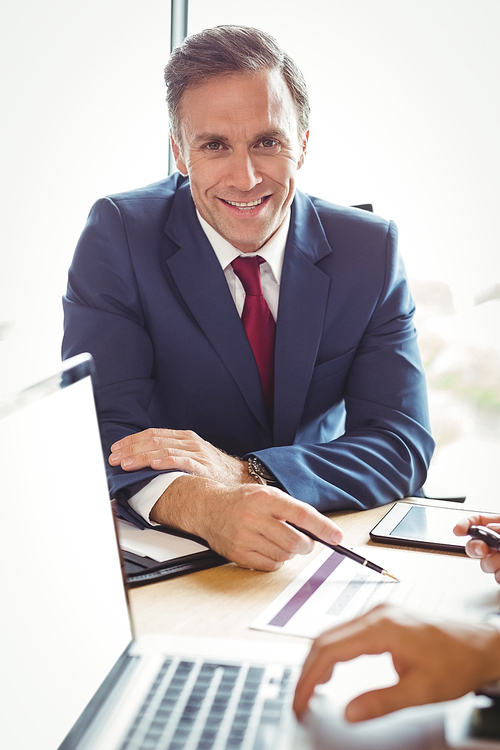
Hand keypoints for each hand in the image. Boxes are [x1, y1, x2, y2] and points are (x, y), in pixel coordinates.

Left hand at [108, 428, 248, 484]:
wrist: (240, 476)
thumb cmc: (212, 468)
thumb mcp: (192, 454)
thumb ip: (172, 453)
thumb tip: (143, 460)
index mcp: (183, 437)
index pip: (152, 433)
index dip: (131, 440)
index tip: (115, 449)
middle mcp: (188, 441)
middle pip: (154, 440)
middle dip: (130, 449)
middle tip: (114, 458)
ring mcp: (196, 452)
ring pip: (163, 450)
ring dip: (141, 457)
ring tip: (126, 464)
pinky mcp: (203, 466)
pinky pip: (182, 461)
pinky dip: (166, 461)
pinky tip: (154, 465)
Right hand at [149, 475, 343, 570]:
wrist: (208, 508)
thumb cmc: (242, 501)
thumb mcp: (267, 495)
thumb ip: (291, 510)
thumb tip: (320, 530)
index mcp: (266, 499)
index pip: (302, 514)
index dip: (323, 527)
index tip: (337, 537)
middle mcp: (255, 517)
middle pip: (295, 541)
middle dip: (306, 545)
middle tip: (305, 542)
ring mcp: (245, 537)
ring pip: (284, 555)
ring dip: (289, 552)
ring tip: (279, 540)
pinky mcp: (238, 554)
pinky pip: (270, 565)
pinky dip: (275, 560)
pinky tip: (267, 548)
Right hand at [293, 603, 499, 721]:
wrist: (482, 645)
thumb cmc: (458, 662)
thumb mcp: (422, 691)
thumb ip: (382, 702)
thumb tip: (350, 712)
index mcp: (382, 628)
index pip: (330, 650)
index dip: (310, 677)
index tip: (300, 700)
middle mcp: (377, 614)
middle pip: (326, 638)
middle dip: (308, 669)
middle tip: (300, 698)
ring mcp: (380, 614)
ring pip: (334, 633)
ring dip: (318, 659)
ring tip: (311, 687)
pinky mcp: (384, 618)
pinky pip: (347, 631)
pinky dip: (332, 651)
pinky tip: (331, 667)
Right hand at [454, 513, 499, 582]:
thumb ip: (498, 527)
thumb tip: (489, 529)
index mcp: (498, 529)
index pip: (477, 521)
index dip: (465, 524)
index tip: (458, 531)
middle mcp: (496, 544)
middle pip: (474, 545)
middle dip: (475, 548)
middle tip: (483, 549)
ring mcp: (498, 561)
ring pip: (485, 565)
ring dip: (493, 564)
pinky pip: (496, 578)